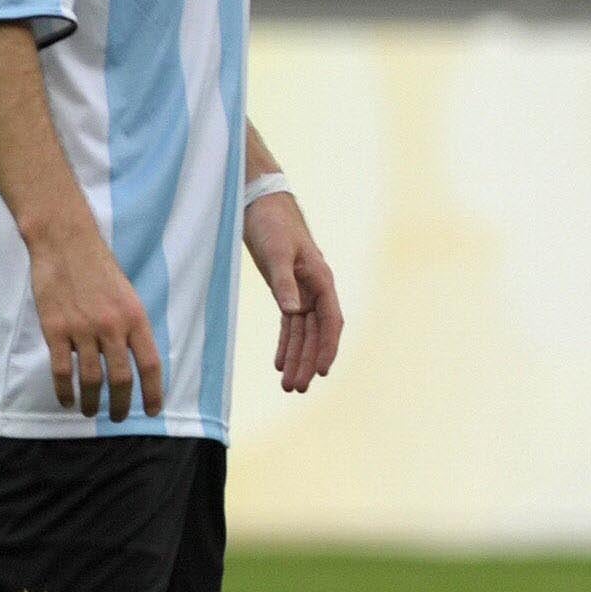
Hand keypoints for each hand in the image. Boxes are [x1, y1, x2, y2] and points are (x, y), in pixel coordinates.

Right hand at [27, 227, 164, 418]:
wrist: (66, 244)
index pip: (150, 364)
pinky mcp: (56, 329)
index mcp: (136, 318)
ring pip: (91, 378)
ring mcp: (83, 329)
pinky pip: (62, 370)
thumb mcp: (127, 296)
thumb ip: (131, 327)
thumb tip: (133, 359)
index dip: (153, 392)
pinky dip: (64, 390)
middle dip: (121, 404)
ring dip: (92, 402)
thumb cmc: (98, 269)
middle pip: (121, 378)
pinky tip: (67, 400)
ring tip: (91, 412)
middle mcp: (112, 327)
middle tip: (118, 417)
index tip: (152, 411)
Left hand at [245, 192, 343, 392]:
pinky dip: (286, 343)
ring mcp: (302, 291)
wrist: (260, 202)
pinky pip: (289, 324)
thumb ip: (284, 282)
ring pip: (302, 332)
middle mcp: (316, 289)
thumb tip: (292, 311)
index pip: (330, 322)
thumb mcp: (275, 252)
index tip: (322, 371)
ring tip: (289, 385)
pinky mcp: (287, 290)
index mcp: (322, 280)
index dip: (327, 347)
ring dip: (297, 357)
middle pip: (316, 333)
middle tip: (297, 388)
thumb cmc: (272, 223)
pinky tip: (280, 362)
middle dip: (308, 361)